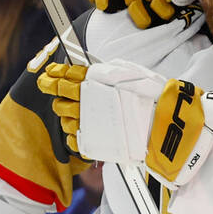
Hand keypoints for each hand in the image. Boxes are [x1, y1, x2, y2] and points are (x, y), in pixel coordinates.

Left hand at [39, 60, 212, 187]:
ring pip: (64, 117)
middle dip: (56, 93)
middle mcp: (87, 99)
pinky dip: (73, 134)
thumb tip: (85, 71)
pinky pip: (72, 138)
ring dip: (66, 114)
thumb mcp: (128, 73)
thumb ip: (104, 72)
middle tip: (54, 91)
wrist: (164, 125)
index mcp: (95, 79)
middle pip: (59, 95)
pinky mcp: (92, 142)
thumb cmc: (152, 97)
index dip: (54, 74)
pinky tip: (81, 130)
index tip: (48, 74)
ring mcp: (87, 122)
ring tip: (74, 112)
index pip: (66, 74)